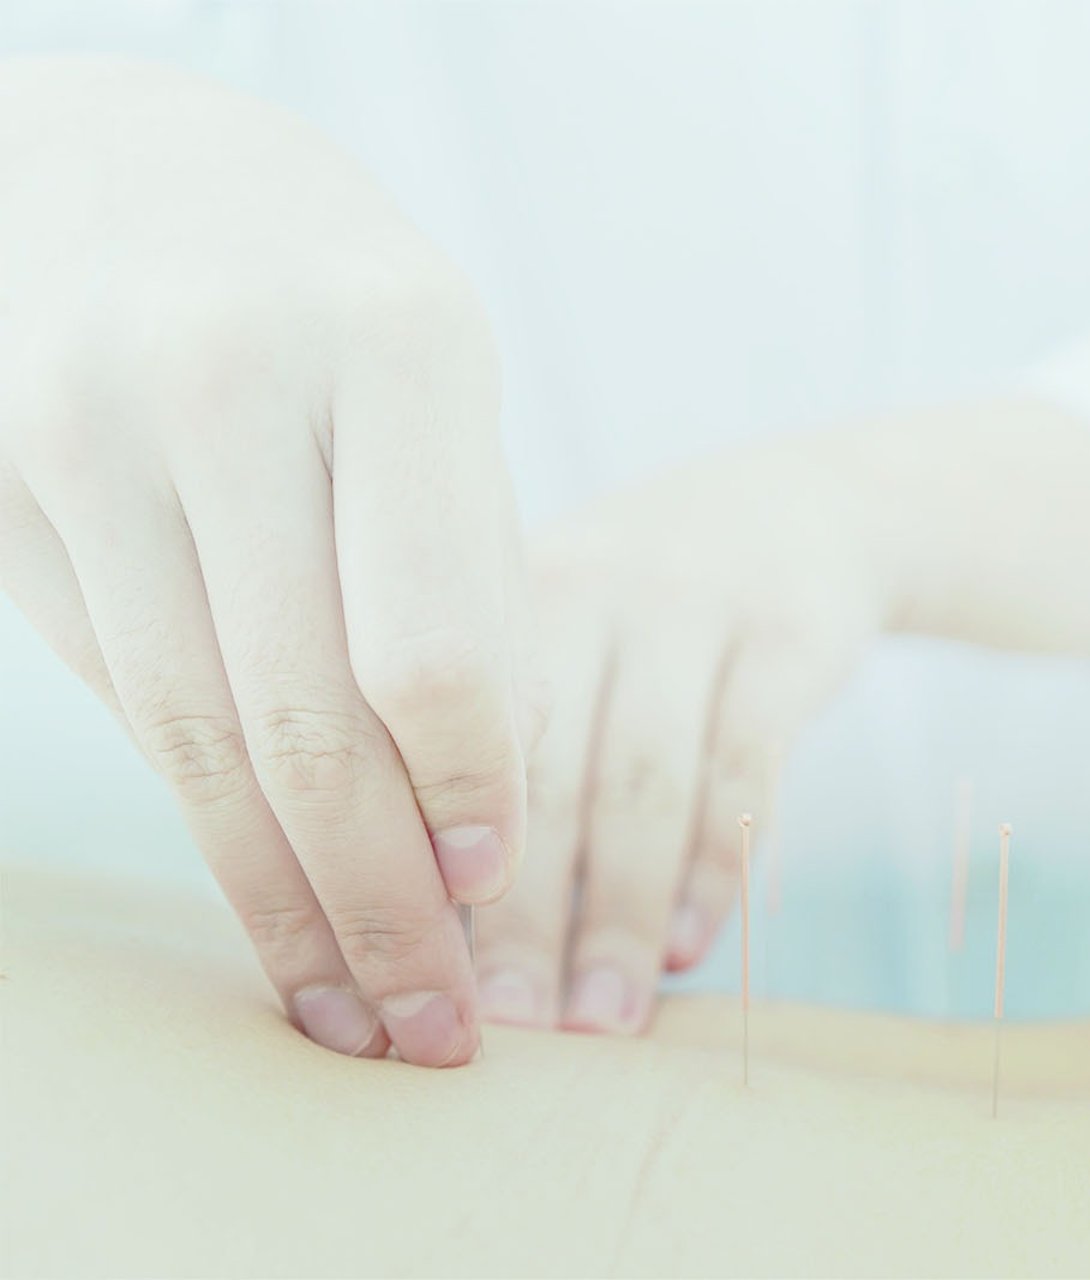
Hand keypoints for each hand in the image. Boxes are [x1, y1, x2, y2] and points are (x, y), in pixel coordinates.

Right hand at [0, 59, 534, 1064]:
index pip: (433, 638)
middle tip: (430, 1022)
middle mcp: (232, 381)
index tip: (496, 889)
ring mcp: (88, 425)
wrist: (118, 168)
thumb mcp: (441, 394)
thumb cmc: (329, 306)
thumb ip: (466, 577)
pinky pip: (111, 682)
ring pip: (190, 723)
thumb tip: (479, 812)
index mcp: (397, 347)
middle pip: (303, 712)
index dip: (465, 792)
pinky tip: (255, 883)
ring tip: (346, 1001)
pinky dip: (196, 802)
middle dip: (376, 897)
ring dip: (275, 890)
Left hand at [477, 440, 884, 1031]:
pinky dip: (717, 865)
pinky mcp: (786, 631)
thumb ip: (495, 749)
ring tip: (605, 1019)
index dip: (427, 872)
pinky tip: (693, 944)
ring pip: (644, 780)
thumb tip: (433, 942)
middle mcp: (583, 587)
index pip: (440, 748)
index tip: (421, 984)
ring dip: (623, 914)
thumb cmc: (642, 619)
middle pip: (543, 774)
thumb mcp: (555, 637)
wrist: (804, 511)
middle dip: (524, 917)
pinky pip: (745, 763)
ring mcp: (689, 604)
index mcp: (493, 597)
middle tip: (512, 1029)